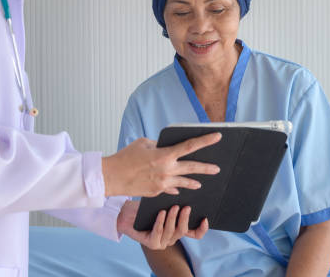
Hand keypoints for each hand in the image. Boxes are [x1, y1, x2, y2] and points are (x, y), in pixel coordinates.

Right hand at [103, 132, 220, 196]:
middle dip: (206, 168)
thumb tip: (164, 148)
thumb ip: (157, 145)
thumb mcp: (142, 144)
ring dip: (193, 182)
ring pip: (184, 182)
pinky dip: (174, 187)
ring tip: (200, 183)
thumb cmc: (125, 157)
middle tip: (217, 168)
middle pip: (192, 168)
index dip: (205, 141)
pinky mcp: (156, 192)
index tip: (217, 136)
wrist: (112, 177)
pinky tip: (179, 188)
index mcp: (164, 154)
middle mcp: (167, 170)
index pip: (190, 146)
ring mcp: (162, 183)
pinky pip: (170, 188)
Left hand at [117, 200, 208, 249]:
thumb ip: (176, 201)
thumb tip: (190, 189)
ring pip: (172, 232)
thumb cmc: (147, 207)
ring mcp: (162, 242)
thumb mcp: (163, 202)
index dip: (202, 229)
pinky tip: (161, 212)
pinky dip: (160, 222)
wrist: (126, 213)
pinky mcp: (151, 244)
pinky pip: (158, 233)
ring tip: (172, 207)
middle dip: (185, 218)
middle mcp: (171, 238)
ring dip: (172, 219)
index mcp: (177, 229)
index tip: (205, 218)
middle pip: (183, 230)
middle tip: (186, 207)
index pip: (195, 233)